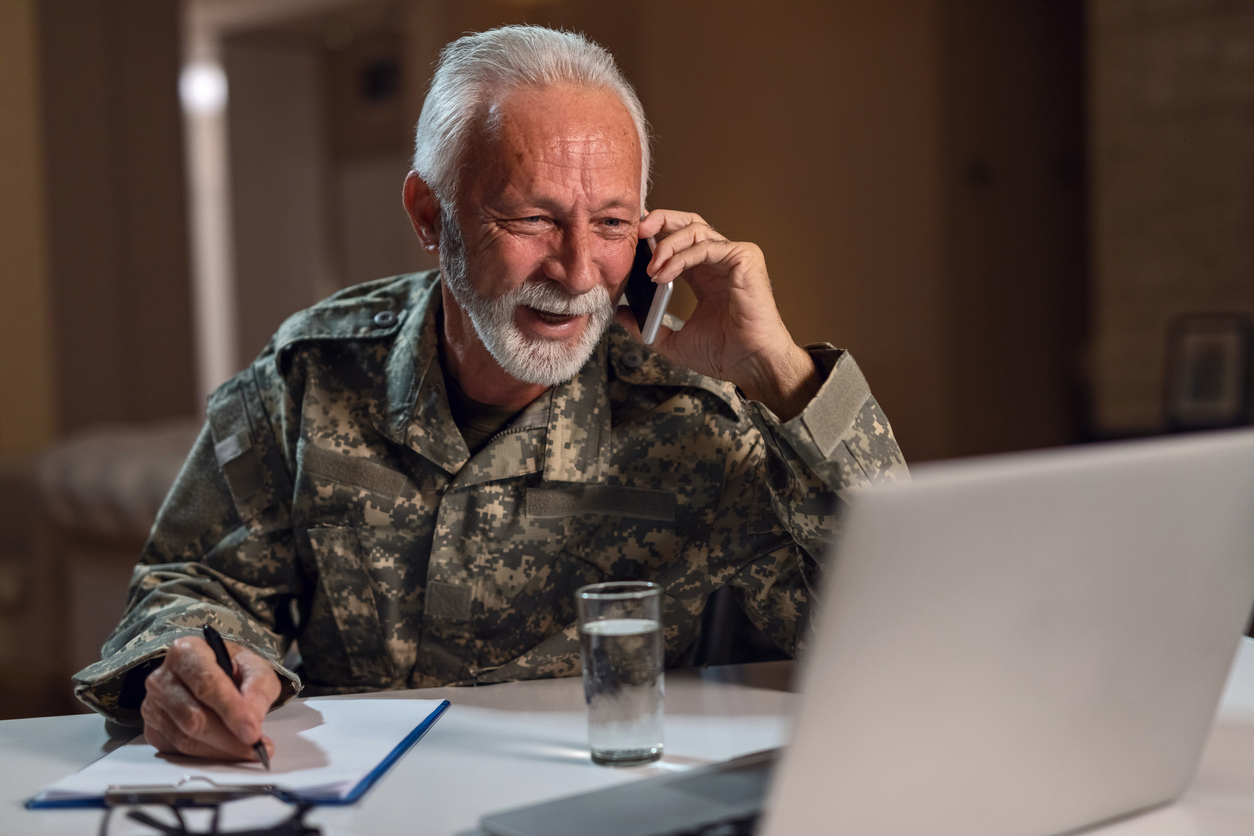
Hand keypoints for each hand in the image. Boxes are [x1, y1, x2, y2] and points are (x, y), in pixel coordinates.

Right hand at [141, 636, 279, 761]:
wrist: (213, 672)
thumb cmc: (232, 668)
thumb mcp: (255, 667)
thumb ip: (258, 689)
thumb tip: (252, 720)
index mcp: (187, 652)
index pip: (206, 684)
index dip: (231, 711)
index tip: (252, 732)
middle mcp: (162, 677)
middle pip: (194, 717)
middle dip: (228, 738)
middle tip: (256, 747)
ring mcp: (153, 705)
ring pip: (185, 739)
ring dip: (220, 750)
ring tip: (247, 750)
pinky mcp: (152, 729)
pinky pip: (178, 751)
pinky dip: (207, 755)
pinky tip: (226, 750)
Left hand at [615, 209, 819, 419]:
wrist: (751, 364)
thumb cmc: (723, 354)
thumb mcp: (673, 341)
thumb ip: (647, 327)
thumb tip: (620, 315)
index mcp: (705, 275)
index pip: (679, 241)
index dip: (655, 237)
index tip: (631, 245)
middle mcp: (719, 261)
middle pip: (688, 223)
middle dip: (660, 222)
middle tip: (637, 232)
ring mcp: (734, 257)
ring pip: (695, 230)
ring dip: (666, 245)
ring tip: (650, 269)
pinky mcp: (745, 258)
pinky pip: (706, 247)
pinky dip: (681, 257)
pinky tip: (664, 274)